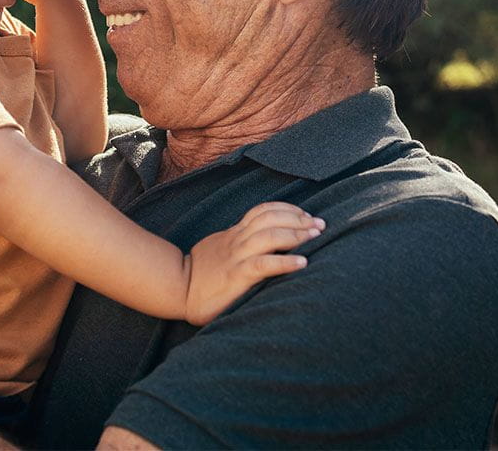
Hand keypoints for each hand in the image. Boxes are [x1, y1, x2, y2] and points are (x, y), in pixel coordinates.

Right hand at [183, 202, 323, 325]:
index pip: (263, 210)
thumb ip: (239, 243)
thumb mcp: (220, 249)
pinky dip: (285, 262)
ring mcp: (236, 257)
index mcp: (235, 233)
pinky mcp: (236, 276)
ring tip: (316, 237)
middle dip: (298, 218)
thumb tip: (262, 242)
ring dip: (296, 234)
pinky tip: (302, 263)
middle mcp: (238, 240)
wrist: (178, 288)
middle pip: (270, 218)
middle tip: (320, 224)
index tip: (308, 216)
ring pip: (269, 235)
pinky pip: (263, 265)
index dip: (287, 209)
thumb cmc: (202, 272)